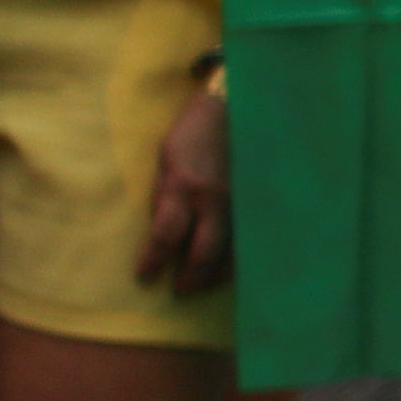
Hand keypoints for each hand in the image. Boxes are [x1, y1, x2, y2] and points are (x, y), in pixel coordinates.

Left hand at [140, 82, 232, 293]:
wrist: (236, 108)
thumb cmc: (193, 130)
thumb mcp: (165, 158)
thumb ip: (162, 194)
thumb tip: (160, 227)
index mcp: (184, 187)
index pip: (165, 236)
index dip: (153, 261)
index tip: (145, 276)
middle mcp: (213, 200)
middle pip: (201, 252)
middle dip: (189, 276)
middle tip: (180, 291)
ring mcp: (239, 202)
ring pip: (229, 250)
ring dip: (215, 273)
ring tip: (204, 286)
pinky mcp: (255, 200)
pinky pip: (247, 237)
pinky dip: (238, 256)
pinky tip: (231, 267)